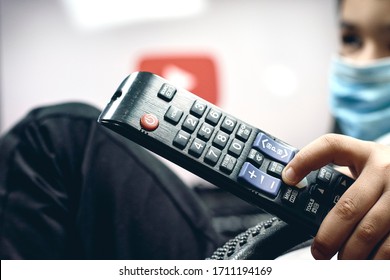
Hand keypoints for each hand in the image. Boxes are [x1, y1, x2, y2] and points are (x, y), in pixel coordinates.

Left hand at [282, 133, 389, 258]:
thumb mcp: (364, 163)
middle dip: (328, 236)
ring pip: (368, 231)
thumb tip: (300, 193)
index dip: (304, 160)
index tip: (287, 178)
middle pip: (347, 207)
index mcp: (365, 153)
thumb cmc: (384, 174)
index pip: (330, 146)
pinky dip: (374, 258)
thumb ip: (338, 175)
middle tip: (318, 252)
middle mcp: (384, 170)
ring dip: (351, 253)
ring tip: (341, 261)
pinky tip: (366, 260)